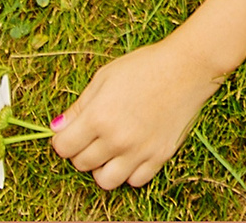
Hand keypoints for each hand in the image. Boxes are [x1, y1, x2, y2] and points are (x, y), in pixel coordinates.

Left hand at [49, 35, 227, 190]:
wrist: (188, 67)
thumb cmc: (145, 66)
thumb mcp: (105, 77)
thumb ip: (79, 106)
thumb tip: (57, 128)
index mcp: (99, 116)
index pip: (63, 148)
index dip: (62, 140)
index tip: (69, 134)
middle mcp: (116, 139)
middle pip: (81, 164)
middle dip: (81, 151)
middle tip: (92, 136)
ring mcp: (139, 150)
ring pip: (105, 180)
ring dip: (102, 167)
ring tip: (110, 150)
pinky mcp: (160, 157)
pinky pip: (135, 180)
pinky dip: (129, 172)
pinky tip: (131, 153)